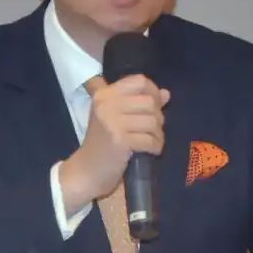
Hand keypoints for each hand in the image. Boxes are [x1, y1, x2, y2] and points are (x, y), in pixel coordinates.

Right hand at [59, 74, 169, 214]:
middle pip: (149, 101)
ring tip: (151, 140)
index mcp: (104, 94)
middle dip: (158, 116)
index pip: (139, 81)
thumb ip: (139, 101)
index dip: (153, 91)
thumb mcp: (116, 116)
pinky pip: (150, 139)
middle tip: (152, 129)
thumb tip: (166, 93)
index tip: (154, 106)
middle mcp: (106, 104)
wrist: (87, 171)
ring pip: (152, 120)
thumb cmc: (102, 143)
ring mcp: (112, 122)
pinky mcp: (120, 141)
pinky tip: (151, 150)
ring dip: (158, 133)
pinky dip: (155, 146)